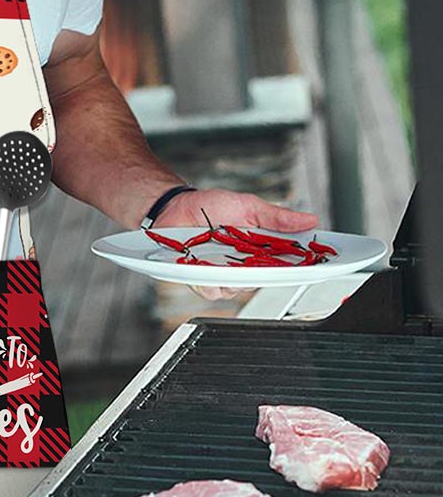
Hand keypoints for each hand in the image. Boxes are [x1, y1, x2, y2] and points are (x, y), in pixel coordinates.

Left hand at [155, 188, 318, 299]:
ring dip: (235, 275)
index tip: (319, 264)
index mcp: (261, 250)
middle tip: (261, 257)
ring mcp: (224, 276)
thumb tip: (310, 220)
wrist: (177, 208)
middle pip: (266, 281)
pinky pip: (213, 291)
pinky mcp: (202, 281)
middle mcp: (245, 267)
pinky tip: (206, 265)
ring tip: (226, 255)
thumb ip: (277, 217)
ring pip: (239, 289)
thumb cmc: (211, 207)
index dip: (304, 267)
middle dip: (267, 272)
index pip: (289, 264)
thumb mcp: (249, 206)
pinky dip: (211, 279)